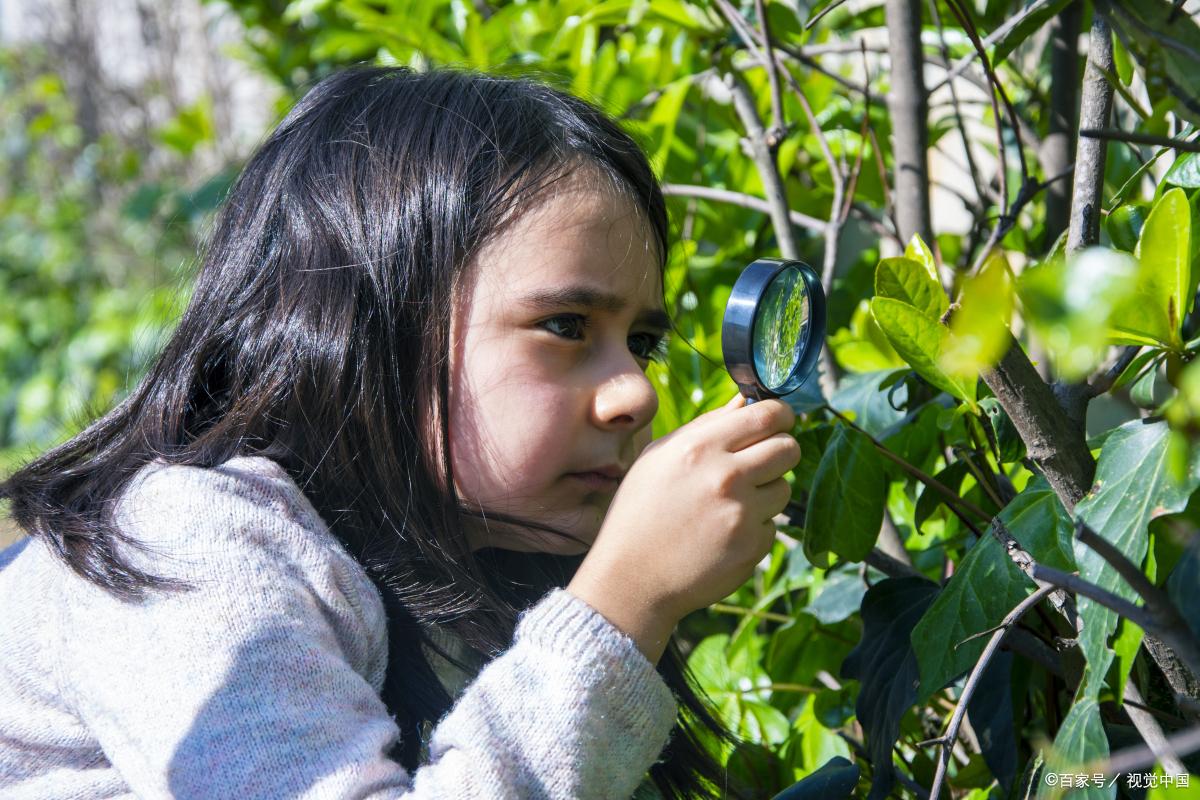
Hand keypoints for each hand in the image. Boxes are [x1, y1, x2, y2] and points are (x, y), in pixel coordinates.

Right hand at [567, 395, 799, 662]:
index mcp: (700, 447)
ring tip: (730, 503)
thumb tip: (744, 403)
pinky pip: (771, 524)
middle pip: (788, 448)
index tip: (779, 420)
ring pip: (784, 487)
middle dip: (780, 450)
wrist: (632, 579)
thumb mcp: (659, 457)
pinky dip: (754, 526)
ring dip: (766, 491)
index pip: (768, 414)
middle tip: (762, 460)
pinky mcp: (753, 546)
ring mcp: (743, 515)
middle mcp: (726, 477)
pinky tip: (722, 533)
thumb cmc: (639, 511)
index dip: (780, 414)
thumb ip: (705, 427)